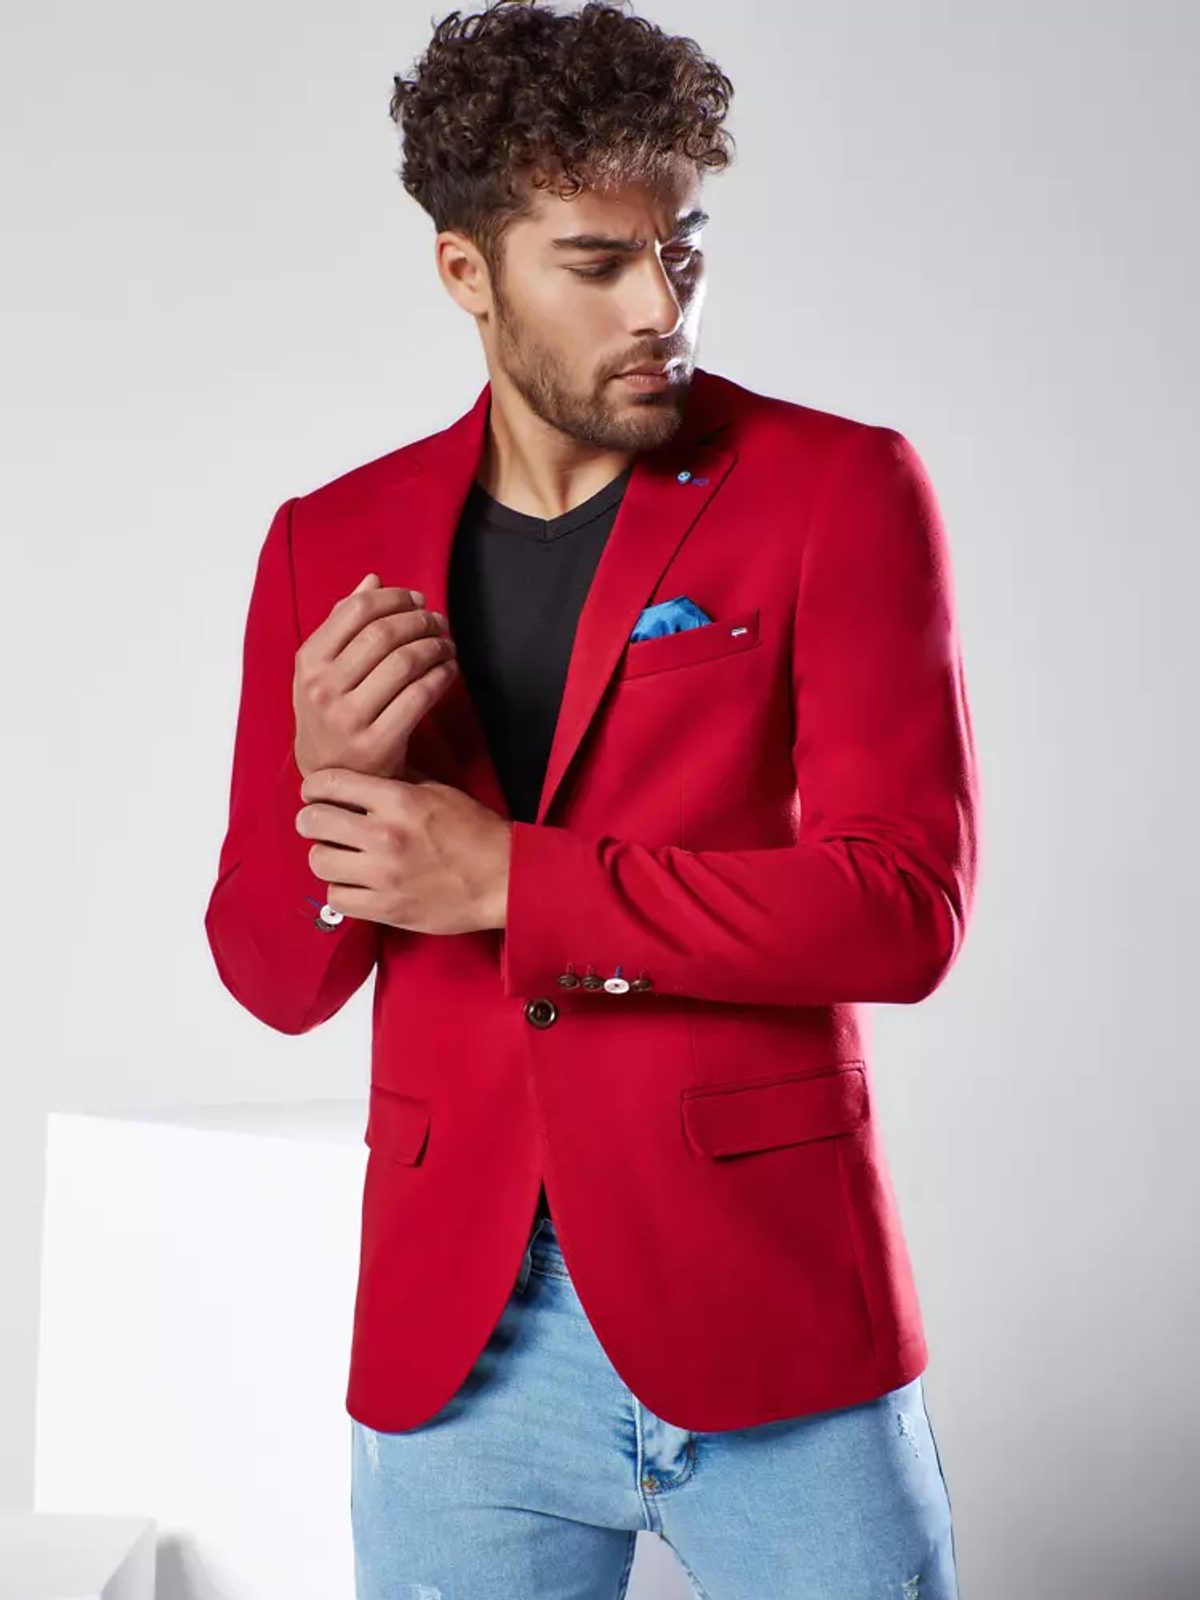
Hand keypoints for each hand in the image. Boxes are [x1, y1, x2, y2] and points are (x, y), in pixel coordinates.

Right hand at [292, 573, 457, 780]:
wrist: (331, 776)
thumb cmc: (331, 713)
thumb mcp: (323, 669)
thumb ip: (344, 623)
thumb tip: (373, 580)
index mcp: (309, 662)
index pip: (356, 610)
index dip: (394, 598)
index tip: (417, 600)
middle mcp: (324, 688)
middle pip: (384, 633)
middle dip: (420, 621)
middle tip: (438, 622)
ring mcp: (349, 718)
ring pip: (405, 662)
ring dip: (435, 646)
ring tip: (446, 644)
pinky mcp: (378, 743)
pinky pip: (420, 696)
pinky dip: (442, 676)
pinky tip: (448, 670)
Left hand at [295, 766, 511, 933]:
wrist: (503, 878)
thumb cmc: (475, 832)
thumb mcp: (438, 790)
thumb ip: (396, 781)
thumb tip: (362, 772)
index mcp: (399, 801)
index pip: (331, 783)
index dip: (314, 786)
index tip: (315, 792)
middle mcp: (386, 836)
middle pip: (314, 821)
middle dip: (312, 819)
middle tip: (319, 822)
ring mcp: (384, 876)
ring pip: (319, 860)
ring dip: (326, 855)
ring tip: (339, 854)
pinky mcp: (387, 908)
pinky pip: (336, 897)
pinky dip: (340, 889)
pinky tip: (354, 882)